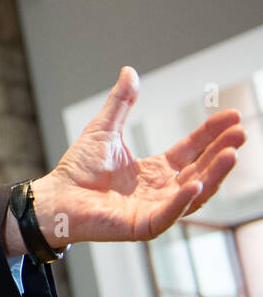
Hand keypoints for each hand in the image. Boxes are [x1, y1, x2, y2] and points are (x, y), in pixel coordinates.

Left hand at [27, 67, 245, 246]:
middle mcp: (161, 190)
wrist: (56, 196)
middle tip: (241, 132)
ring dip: (214, 174)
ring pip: (194, 193)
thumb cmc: (78, 168)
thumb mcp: (105, 129)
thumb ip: (121, 103)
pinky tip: (196, 183)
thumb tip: (130, 71)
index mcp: (155, 170)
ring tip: (231, 153)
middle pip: (200, 170)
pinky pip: (169, 214)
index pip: (191, 150)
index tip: (233, 116)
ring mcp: (155, 209)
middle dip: (221, 152)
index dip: (211, 134)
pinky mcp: (143, 225)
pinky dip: (183, 200)